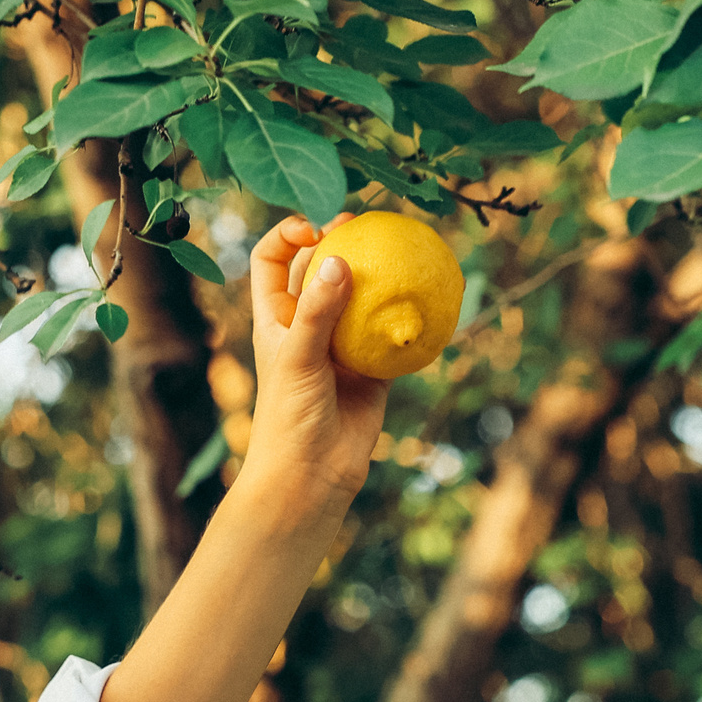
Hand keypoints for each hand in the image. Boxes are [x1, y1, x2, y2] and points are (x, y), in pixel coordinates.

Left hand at [239, 215, 391, 511]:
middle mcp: (307, 326)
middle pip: (321, 268)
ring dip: (380, 274)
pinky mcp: (372, 370)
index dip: (286, 234)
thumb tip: (339, 261)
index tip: (314, 230)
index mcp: (276, 318)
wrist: (313, 477)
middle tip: (366, 225)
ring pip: (361, 298)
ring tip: (404, 250)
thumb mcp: (297, 359)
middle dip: (341, 241)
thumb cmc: (289, 417)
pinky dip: (409, 318)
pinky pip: (393, 335)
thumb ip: (317, 311)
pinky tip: (432, 298)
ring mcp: (341, 346)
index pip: (270, 260)